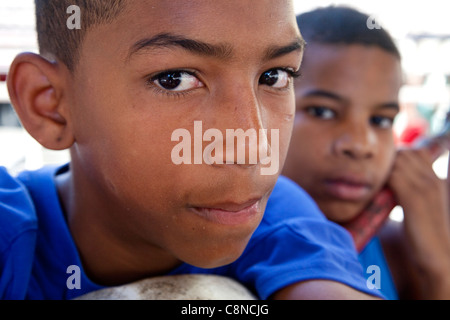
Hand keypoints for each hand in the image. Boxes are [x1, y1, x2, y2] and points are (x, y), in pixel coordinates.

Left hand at [388, 147, 449, 298]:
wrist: (438, 256)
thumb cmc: (423, 236)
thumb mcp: (418, 208)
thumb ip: (406, 194)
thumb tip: (385, 189)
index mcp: (436, 180)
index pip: (416, 152)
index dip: (397, 158)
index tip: (384, 173)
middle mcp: (432, 179)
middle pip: (405, 153)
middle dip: (388, 162)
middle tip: (375, 179)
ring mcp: (425, 187)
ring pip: (398, 161)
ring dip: (383, 171)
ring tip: (374, 186)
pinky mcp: (414, 198)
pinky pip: (394, 176)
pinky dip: (381, 180)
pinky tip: (375, 193)